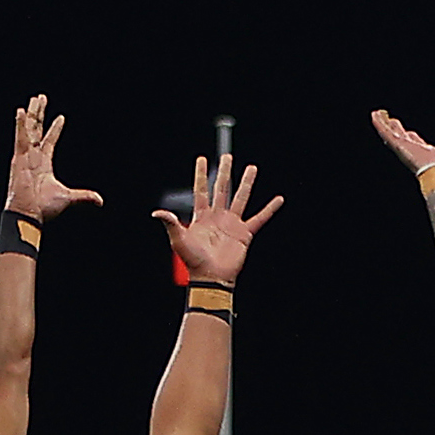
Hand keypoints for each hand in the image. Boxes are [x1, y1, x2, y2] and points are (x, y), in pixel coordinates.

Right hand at [3, 94, 102, 223]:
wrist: (29, 214)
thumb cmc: (44, 208)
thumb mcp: (68, 198)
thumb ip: (84, 196)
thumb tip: (100, 201)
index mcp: (43, 164)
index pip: (49, 141)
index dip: (55, 129)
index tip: (62, 117)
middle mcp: (33, 157)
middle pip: (37, 129)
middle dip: (39, 113)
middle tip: (41, 98)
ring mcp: (25, 156)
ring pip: (30, 129)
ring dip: (33, 113)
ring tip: (36, 98)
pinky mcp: (19, 158)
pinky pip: (20, 137)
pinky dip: (20, 124)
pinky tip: (21, 111)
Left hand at [169, 149, 283, 282]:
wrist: (212, 278)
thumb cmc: (194, 261)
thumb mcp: (179, 241)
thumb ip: (171, 224)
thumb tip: (156, 213)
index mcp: (202, 216)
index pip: (201, 190)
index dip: (201, 174)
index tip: (202, 159)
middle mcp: (218, 217)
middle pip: (222, 188)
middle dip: (225, 171)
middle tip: (227, 156)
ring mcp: (232, 224)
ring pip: (241, 197)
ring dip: (247, 183)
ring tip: (252, 168)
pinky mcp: (245, 233)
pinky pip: (260, 218)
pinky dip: (269, 209)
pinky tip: (278, 199)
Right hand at [369, 107, 434, 181]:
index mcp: (425, 152)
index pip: (415, 142)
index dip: (411, 136)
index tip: (408, 131)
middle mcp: (413, 150)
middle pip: (402, 137)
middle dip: (396, 129)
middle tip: (391, 121)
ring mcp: (404, 147)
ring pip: (391, 133)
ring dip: (384, 124)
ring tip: (377, 114)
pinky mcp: (399, 145)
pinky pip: (386, 132)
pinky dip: (380, 123)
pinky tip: (375, 115)